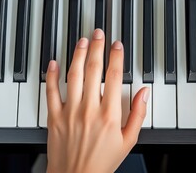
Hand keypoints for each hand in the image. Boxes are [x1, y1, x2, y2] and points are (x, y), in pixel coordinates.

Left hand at [46, 29, 148, 172]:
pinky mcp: (54, 116)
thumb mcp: (129, 141)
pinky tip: (54, 62)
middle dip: (97, 48)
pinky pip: (51, 92)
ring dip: (78, 55)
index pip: (114, 76)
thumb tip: (144, 92)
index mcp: (109, 114)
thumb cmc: (102, 161)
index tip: (117, 45)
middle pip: (93, 70)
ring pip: (73, 75)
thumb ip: (138, 114)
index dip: (116, 57)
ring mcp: (70, 111)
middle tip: (98, 34)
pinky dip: (51, 75)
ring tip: (82, 41)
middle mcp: (89, 109)